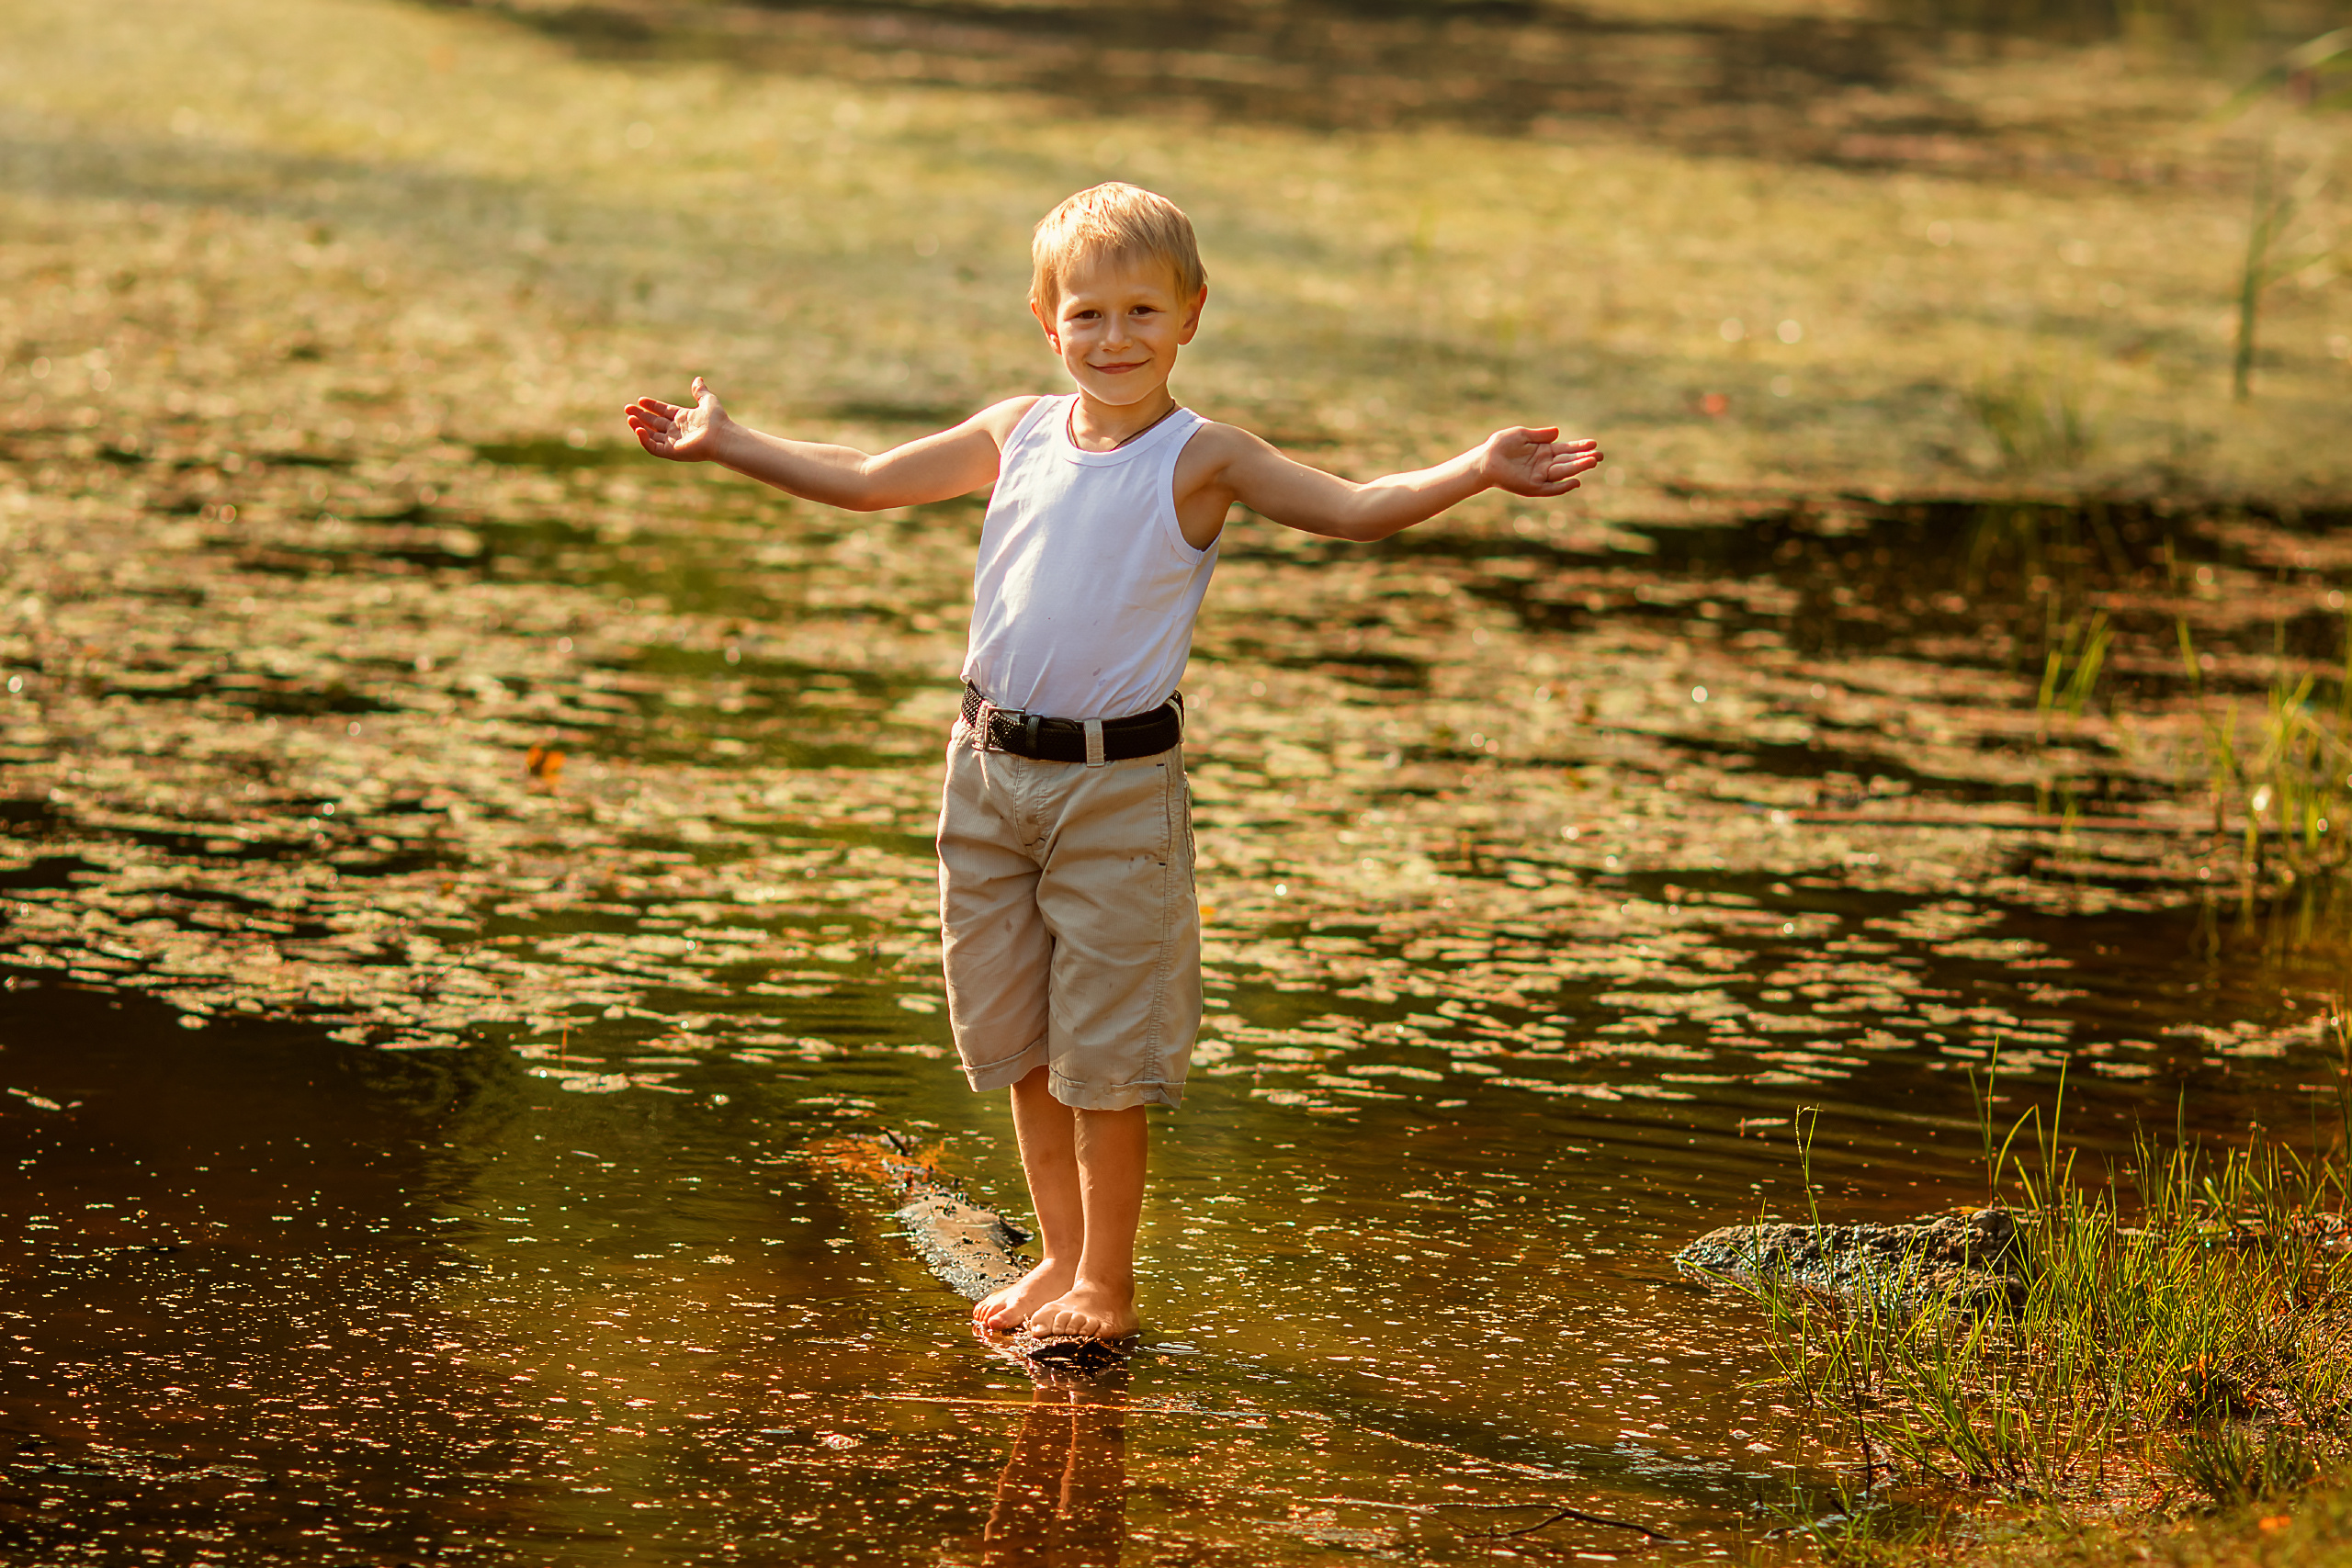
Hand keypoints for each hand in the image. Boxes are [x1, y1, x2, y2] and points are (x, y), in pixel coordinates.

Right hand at [624, 376, 730, 462]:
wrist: (722, 437)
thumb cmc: (717, 420)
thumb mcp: (707, 400)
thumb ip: (699, 391)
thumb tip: (698, 379)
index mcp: (683, 418)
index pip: (663, 412)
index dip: (652, 406)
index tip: (640, 400)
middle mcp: (677, 431)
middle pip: (654, 423)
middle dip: (640, 415)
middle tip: (627, 408)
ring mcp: (674, 442)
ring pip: (651, 435)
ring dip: (639, 427)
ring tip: (630, 418)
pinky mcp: (672, 452)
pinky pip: (654, 447)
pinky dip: (644, 439)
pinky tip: (638, 429)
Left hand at [1479, 426, 1600, 496]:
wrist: (1485, 460)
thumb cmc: (1501, 446)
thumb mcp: (1522, 435)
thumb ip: (1539, 435)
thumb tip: (1558, 432)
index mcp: (1544, 451)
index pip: (1566, 449)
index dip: (1580, 447)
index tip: (1594, 443)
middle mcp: (1545, 465)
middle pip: (1568, 461)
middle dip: (1584, 458)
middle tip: (1600, 455)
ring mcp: (1540, 476)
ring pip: (1563, 473)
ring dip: (1577, 469)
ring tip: (1592, 462)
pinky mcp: (1533, 487)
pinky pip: (1551, 488)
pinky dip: (1563, 486)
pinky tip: (1575, 482)